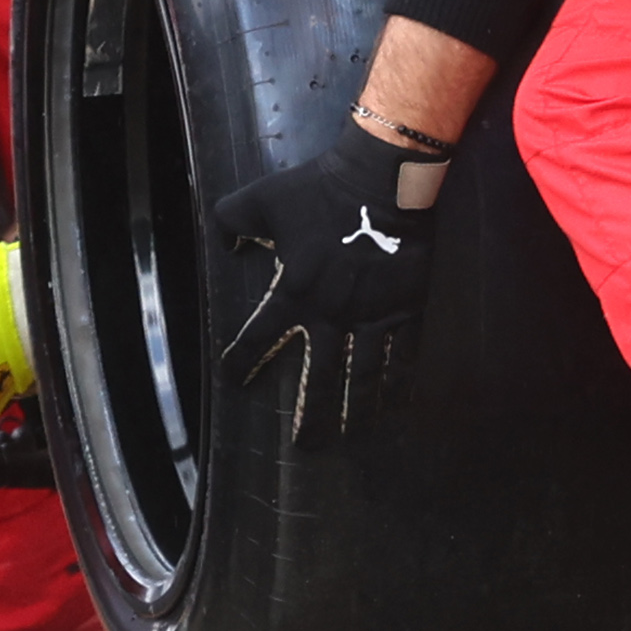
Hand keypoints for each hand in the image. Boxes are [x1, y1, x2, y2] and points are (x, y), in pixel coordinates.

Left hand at [216, 122, 450, 444]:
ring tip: (353, 440)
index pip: (259, 336)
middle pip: (318, 379)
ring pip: (365, 377)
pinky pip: (405, 357)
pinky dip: (402, 385)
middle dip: (311, 416)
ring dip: (358, 413)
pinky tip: (399, 408)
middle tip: (305, 447)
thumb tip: (223, 244)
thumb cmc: (318, 190)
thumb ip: (229, 222)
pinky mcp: (407, 310)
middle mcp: (331, 314)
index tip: (232, 380)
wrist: (382, 182)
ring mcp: (372, 316)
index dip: (242, 360)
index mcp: (293, 292)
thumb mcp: (258, 201)